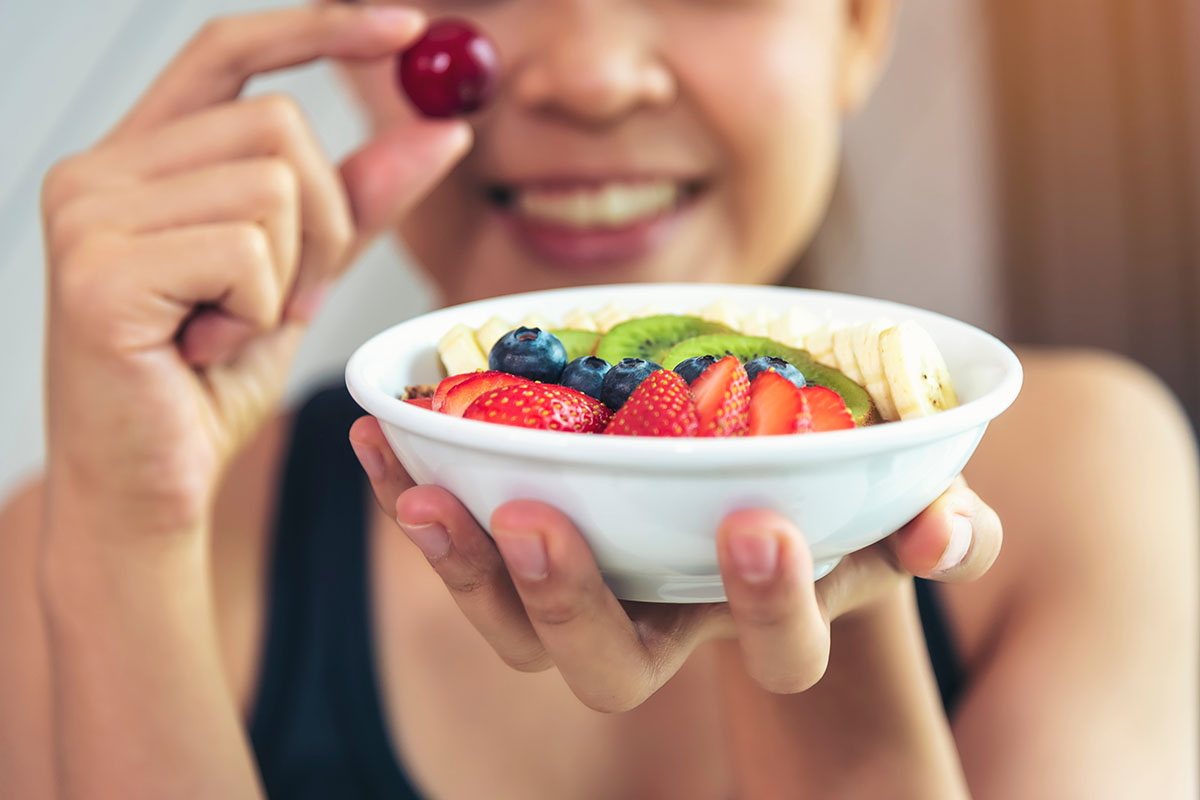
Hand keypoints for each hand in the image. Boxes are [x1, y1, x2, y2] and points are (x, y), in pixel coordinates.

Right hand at [41, 6, 469, 535]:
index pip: (229, 53)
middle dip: (328, 221)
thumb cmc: (210, 385)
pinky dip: (260, 309)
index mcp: (137, 160)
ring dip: (295, 272)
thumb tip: (440, 130)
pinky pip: (247, 250)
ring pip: (273, 185)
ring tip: (239, 326)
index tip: (407, 26)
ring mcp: (87, 216)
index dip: (318, 28)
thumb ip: (361, 201)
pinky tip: (208, 349)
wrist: (150, 488)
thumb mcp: (301, 277)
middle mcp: (97, 171)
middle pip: (278, 124)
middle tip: (292, 297)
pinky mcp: (98, 272)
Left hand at [350, 416, 1001, 710]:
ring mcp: (594, 589)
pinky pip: (463, 534)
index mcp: (765, 615)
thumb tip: (947, 526)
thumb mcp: (898, 504)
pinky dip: (415, 487)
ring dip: (464, 565)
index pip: (778, 650)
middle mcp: (669, 622)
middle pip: (608, 664)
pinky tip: (378, 431)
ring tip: (423, 493)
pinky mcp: (526, 540)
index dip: (770, 606)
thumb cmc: (835, 497)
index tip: (761, 527)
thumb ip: (938, 522)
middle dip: (572, 602)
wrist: (752, 480)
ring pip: (518, 626)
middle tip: (538, 522)